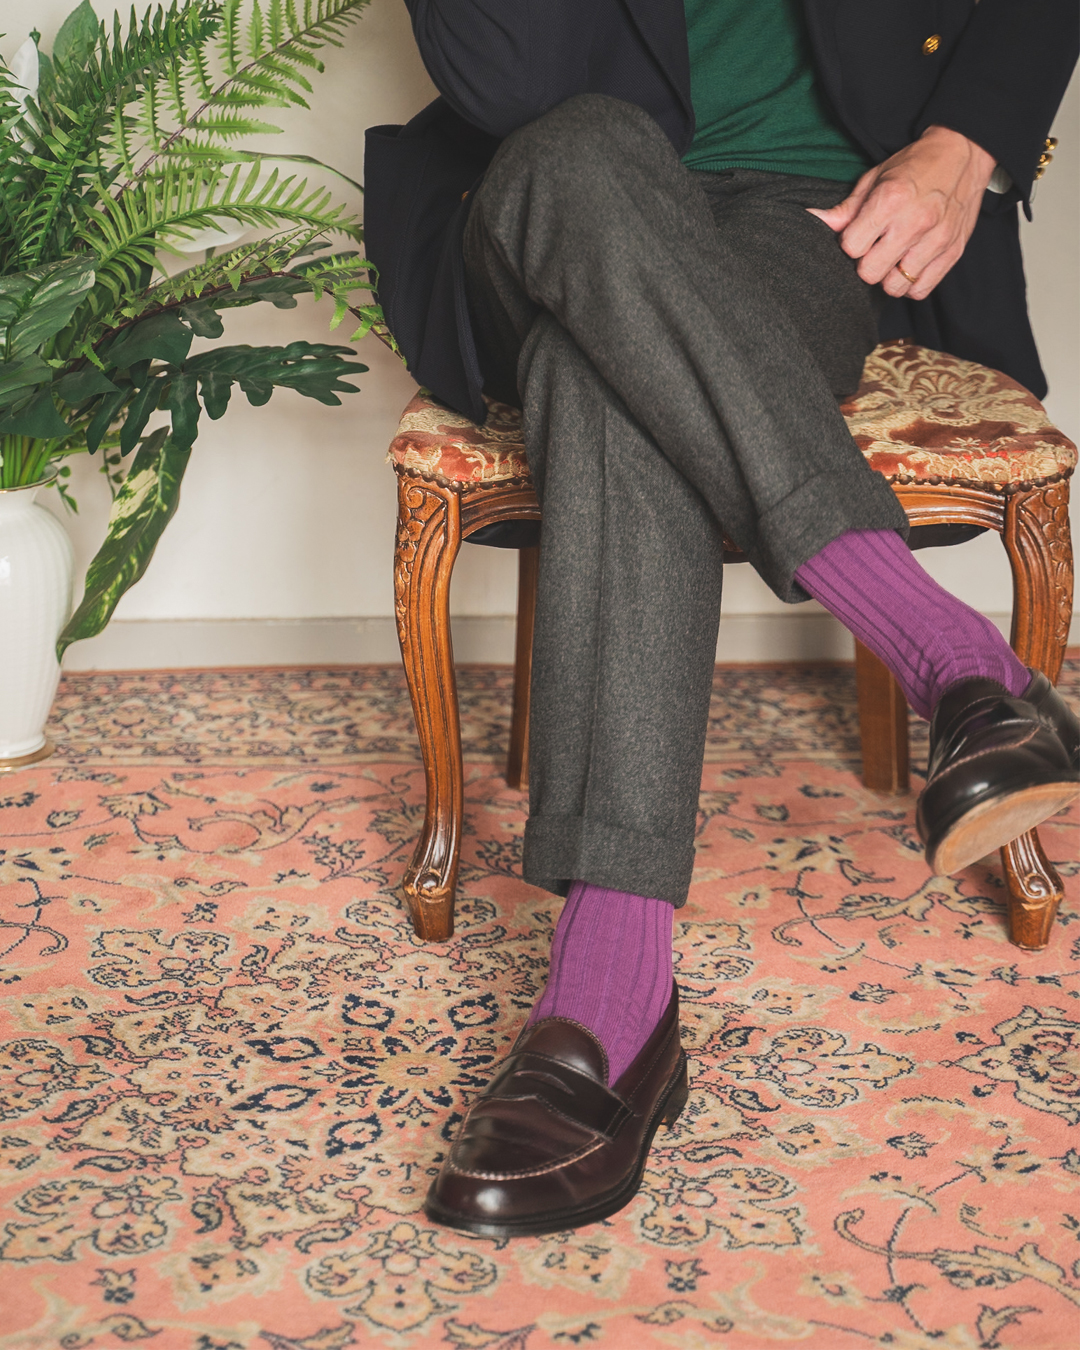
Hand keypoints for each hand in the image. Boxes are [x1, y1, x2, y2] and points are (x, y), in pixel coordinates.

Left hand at [807, 125, 995, 300]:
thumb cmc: (914, 166)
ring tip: (893, 257)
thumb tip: (813, 220)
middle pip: (870, 273)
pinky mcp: (953, 252)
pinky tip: (909, 265)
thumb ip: (846, 209)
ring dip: (889, 276)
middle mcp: (914, 222)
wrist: (963, 152)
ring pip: (895, 286)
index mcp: (890, 200)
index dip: (851, 244)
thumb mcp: (875, 178)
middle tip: (875, 248)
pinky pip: (921, 290)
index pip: (852, 248)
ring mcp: (936, 239)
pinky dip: (911, 284)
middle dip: (867, 264)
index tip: (860, 235)